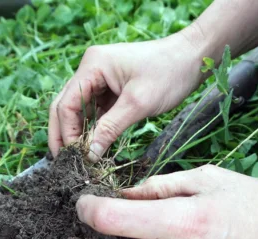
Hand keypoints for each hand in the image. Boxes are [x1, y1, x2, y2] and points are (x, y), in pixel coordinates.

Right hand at [49, 32, 204, 159]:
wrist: (193, 58)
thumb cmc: (169, 73)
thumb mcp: (137, 104)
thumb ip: (110, 129)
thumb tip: (88, 155)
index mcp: (92, 65)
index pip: (66, 104)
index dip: (66, 133)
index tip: (72, 158)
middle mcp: (90, 69)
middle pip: (65, 106)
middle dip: (64, 134)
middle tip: (64, 163)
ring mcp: (99, 78)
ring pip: (78, 110)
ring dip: (78, 133)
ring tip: (78, 159)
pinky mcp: (111, 87)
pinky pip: (94, 110)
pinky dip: (92, 128)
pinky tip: (93, 146)